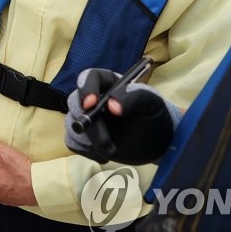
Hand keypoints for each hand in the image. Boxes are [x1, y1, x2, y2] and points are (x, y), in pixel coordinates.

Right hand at [64, 68, 180, 164]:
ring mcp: (88, 118)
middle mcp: (95, 98)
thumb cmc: (156, 116)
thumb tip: (111, 106)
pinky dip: (87, 151)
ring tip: (112, 150)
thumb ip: (135, 98)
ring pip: (72, 125)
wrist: (158, 143)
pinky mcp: (85, 136)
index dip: (87, 88)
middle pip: (76, 103)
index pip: (90, 77)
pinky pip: (73, 142)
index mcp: (110, 83)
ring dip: (90, 142)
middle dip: (90, 126)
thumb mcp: (153, 103)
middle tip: (107, 143)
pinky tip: (105, 154)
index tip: (91, 104)